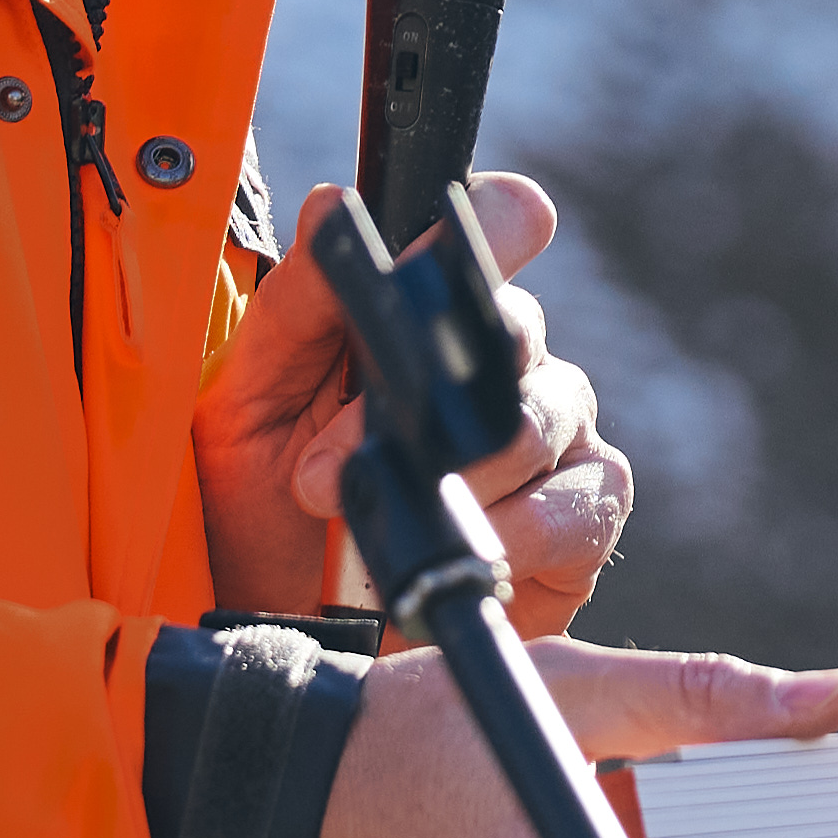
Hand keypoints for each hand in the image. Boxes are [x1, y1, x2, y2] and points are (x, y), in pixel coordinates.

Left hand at [191, 172, 637, 633]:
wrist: (293, 630)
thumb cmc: (266, 504)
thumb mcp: (250, 397)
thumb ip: (297, 305)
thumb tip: (330, 207)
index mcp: (438, 311)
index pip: (496, 229)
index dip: (495, 228)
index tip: (454, 249)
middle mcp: (515, 359)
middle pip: (518, 331)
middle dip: (419, 403)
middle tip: (324, 472)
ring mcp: (561, 435)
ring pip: (539, 420)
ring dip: (449, 480)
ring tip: (373, 533)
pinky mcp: (587, 517)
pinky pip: (578, 506)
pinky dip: (510, 536)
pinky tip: (462, 557)